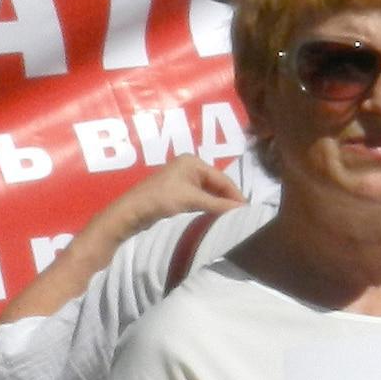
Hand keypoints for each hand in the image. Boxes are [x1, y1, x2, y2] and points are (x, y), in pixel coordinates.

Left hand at [102, 157, 244, 238]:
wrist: (131, 212)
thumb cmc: (161, 199)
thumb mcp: (192, 199)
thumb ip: (218, 204)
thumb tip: (242, 209)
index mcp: (193, 161)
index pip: (222, 178)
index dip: (235, 194)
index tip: (248, 211)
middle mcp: (189, 167)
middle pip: (216, 184)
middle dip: (228, 199)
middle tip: (243, 216)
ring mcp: (182, 180)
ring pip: (208, 192)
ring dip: (218, 204)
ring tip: (232, 218)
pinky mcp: (176, 193)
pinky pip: (199, 198)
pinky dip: (208, 206)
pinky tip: (215, 217)